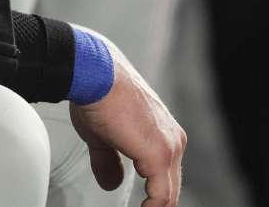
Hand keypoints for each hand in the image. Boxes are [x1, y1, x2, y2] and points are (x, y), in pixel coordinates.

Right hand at [69, 45, 186, 206]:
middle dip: (155, 204)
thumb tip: (111, 182)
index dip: (152, 197)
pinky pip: (162, 196)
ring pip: (169, 193)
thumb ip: (109, 161)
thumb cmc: (98, 95)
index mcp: (163, 133)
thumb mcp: (102, 136)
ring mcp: (169, 147)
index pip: (164, 176)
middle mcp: (173, 139)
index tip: (139, 206)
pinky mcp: (160, 155)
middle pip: (170, 187)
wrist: (96, 75)